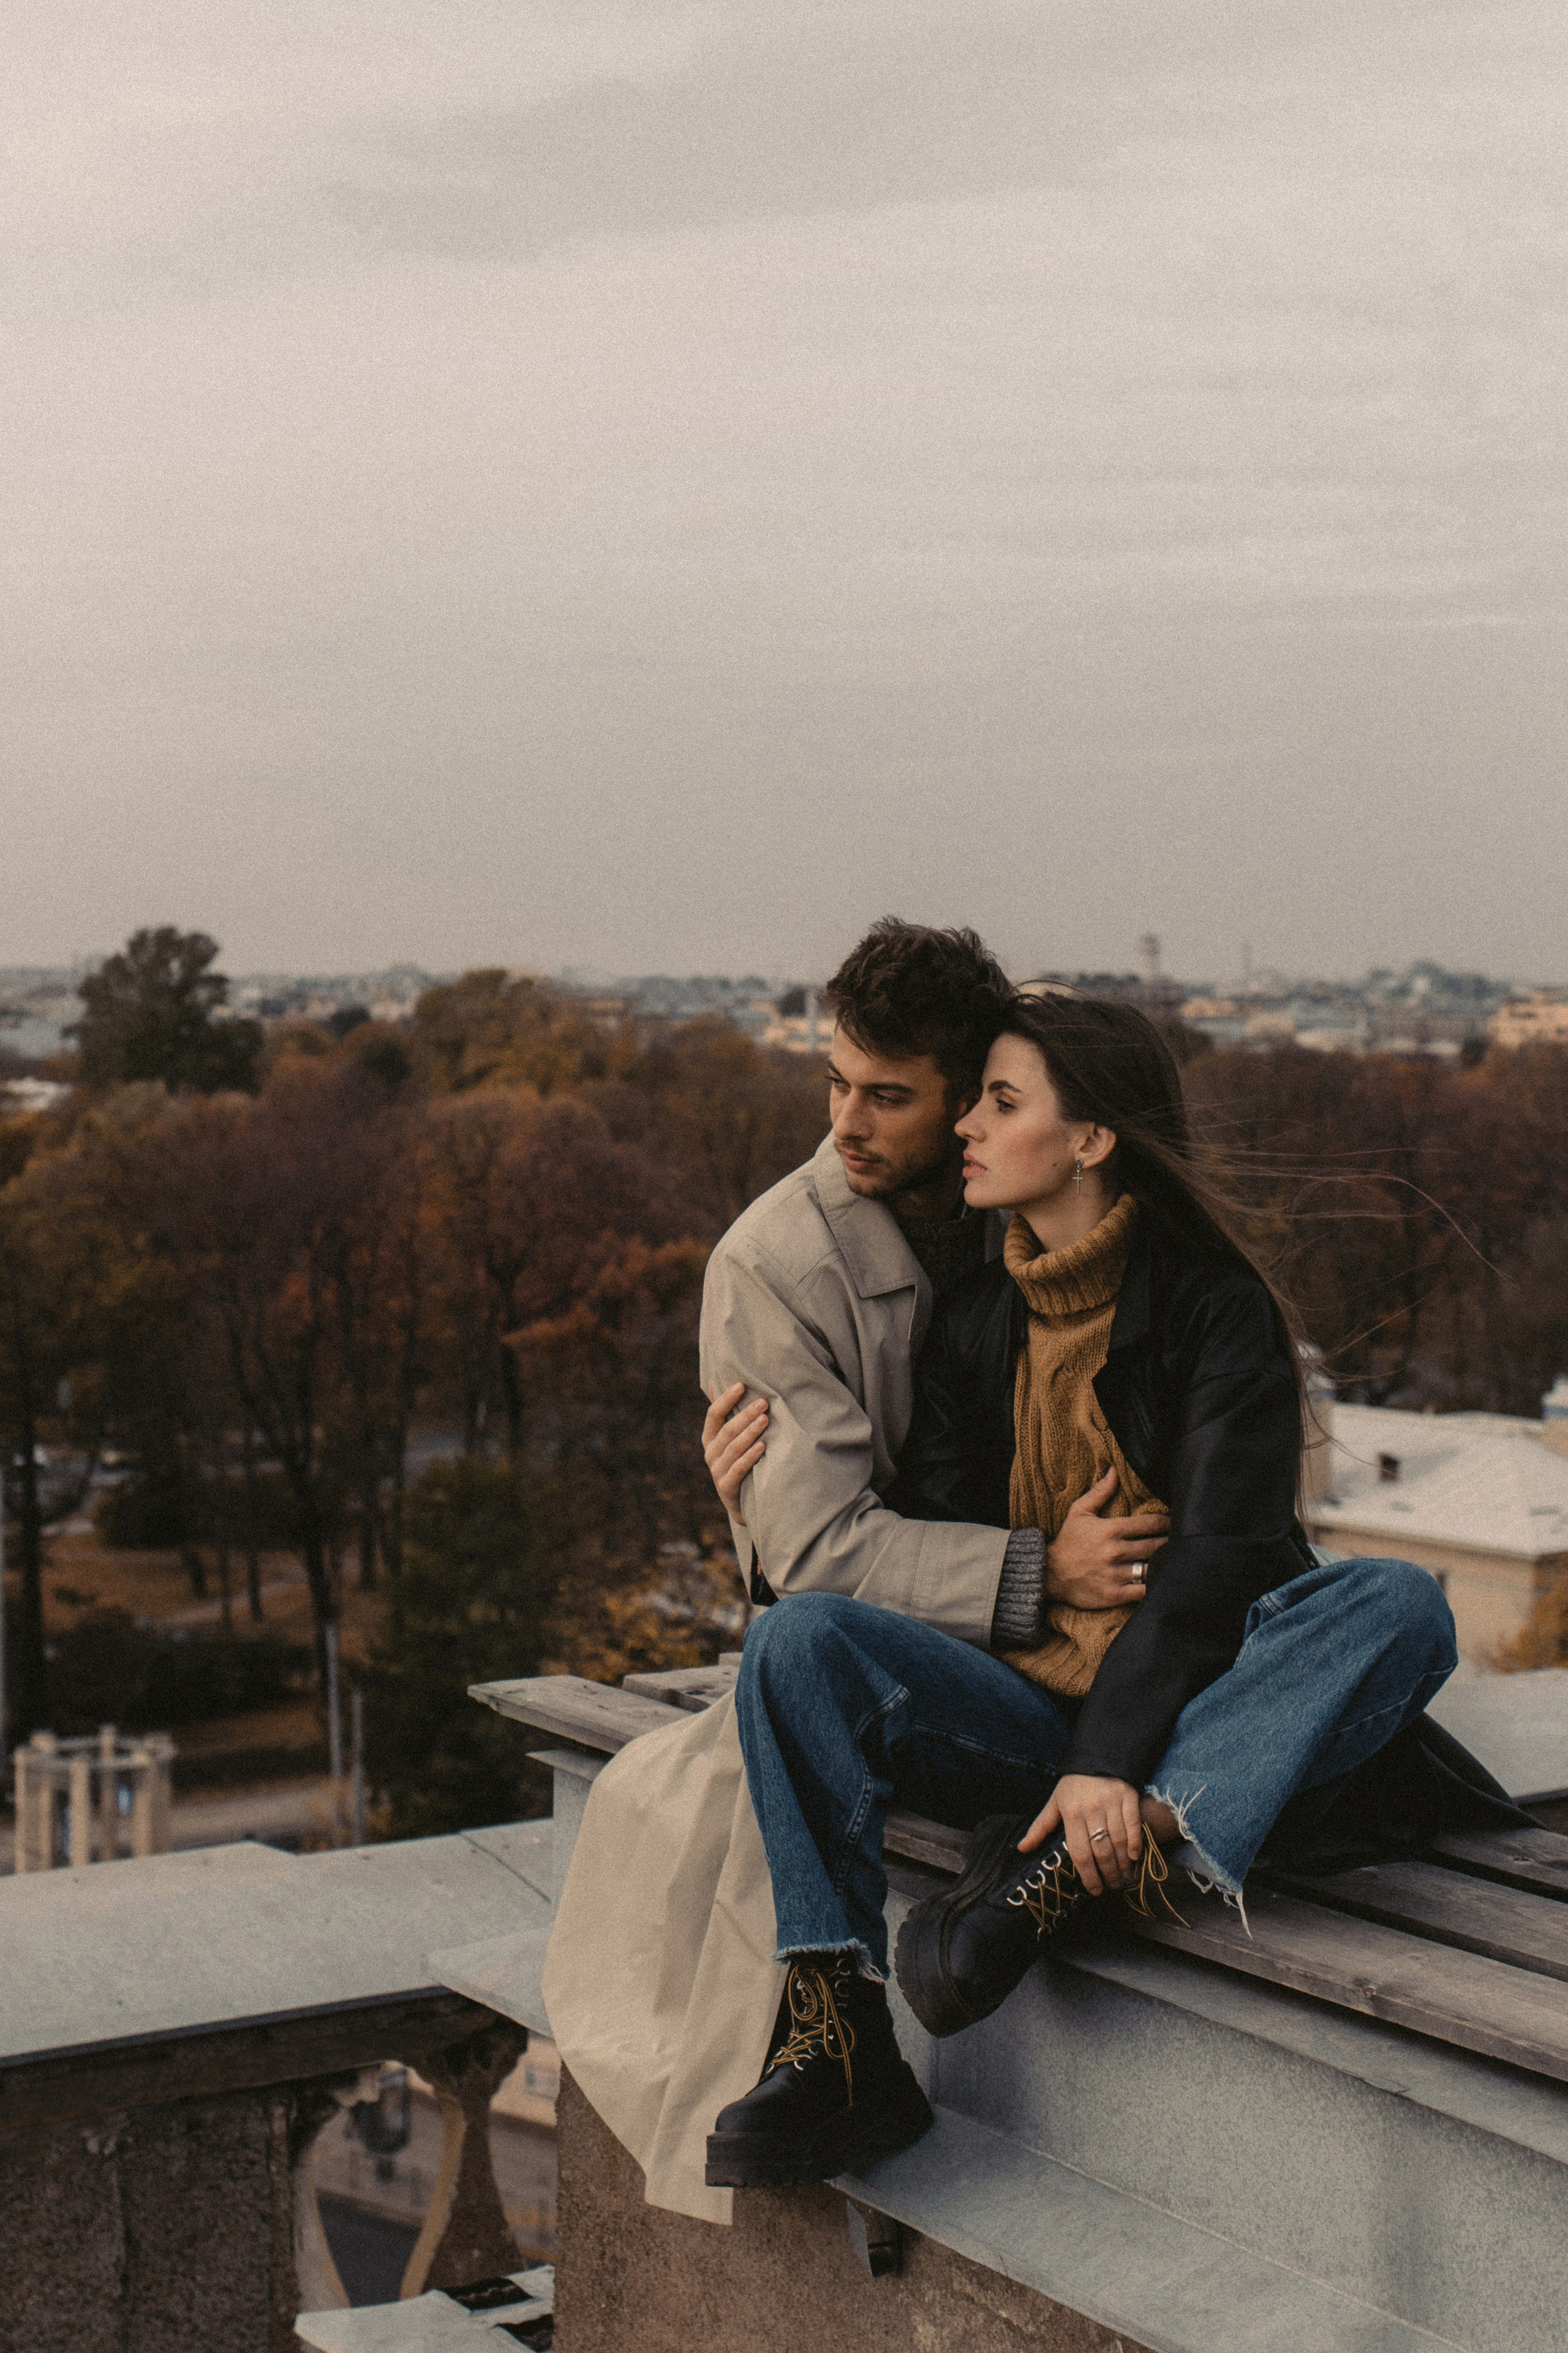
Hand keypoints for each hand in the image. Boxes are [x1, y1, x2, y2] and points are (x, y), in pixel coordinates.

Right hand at [702, 1381, 769, 1523]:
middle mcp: (710, 1453)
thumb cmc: (739, 1461)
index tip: (742, 1385)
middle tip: (764, 1402)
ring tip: (766, 1420)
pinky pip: (738, 1469)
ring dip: (750, 1433)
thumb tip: (713, 1380)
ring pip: (733, 1448)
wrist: (744, 1503)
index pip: (713, 1414)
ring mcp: (717, 1471)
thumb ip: (725, 1414)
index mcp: (709, 1438)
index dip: (726, 1399)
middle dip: (745, 1415)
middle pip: (727, 1430)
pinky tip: (763, 1446)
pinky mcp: (726, 1487)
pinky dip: (750, 1457)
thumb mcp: (731, 1439)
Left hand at [1020, 1773, 1142, 1896]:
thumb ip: (1040, 1827)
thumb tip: (1022, 1848)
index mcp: (1071, 1813)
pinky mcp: (1128, 1796)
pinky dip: (1135, 1843)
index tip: (1093, 1890)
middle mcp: (1091, 1809)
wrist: (1096, 1757)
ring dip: (1122, 1864)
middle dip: (1107, 1874)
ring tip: (1123, 1877)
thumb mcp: (1054, 1803)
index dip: (1087, 1875)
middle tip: (1111, 1886)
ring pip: (1118, 1841)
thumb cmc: (1073, 1785)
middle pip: (1100, 1850)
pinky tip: (1133, 1857)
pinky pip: (1133, 1825)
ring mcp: (1111, 1802)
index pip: (1079, 1852)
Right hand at [1043, 1467, 1167, 1610]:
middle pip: (1155, 1546)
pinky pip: (1143, 1591)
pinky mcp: (1114, 1595)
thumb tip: (1115, 1470)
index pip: (1149, 1524)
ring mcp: (1115, 1575)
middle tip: (1181, 1541)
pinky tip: (1161, 1581)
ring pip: (1152, 1569)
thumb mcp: (1079, 1512)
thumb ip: (1100, 1492)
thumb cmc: (1068, 1541)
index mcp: (1110, 1530)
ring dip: (1164, 1564)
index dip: (1166, 1522)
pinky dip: (1154, 1586)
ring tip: (1175, 1560)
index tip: (1174, 1522)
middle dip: (1170, 1542)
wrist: (1049, 1573)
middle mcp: (1114, 1552)